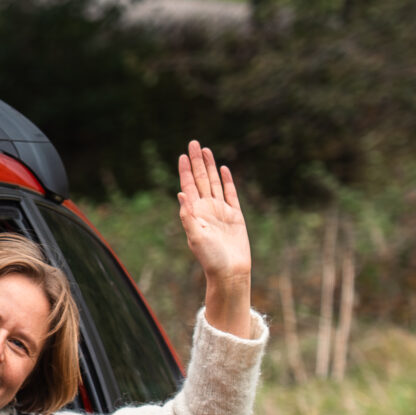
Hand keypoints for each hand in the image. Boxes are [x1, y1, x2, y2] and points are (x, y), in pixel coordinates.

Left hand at [177, 140, 257, 337]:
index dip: (185, 170)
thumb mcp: (195, 237)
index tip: (182, 155)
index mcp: (195, 213)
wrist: (230, 272)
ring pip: (214, 183)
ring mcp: (221, 211)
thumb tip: (180, 194)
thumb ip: (188, 216)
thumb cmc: (210, 258)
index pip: (189, 186)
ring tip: (206, 150)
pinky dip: (227, 181)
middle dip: (197, 162)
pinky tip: (223, 169)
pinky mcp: (235, 216)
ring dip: (210, 167)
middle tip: (193, 143)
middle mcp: (207, 209)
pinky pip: (231, 194)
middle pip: (201, 179)